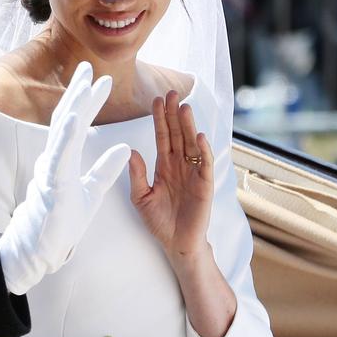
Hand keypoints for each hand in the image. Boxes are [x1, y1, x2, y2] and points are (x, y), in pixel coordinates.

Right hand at [0, 62, 130, 294]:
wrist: (43, 249)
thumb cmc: (62, 222)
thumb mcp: (92, 192)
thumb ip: (106, 169)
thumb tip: (126, 148)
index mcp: (64, 159)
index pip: (77, 124)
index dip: (88, 101)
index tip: (101, 80)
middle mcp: (54, 159)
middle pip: (66, 119)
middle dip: (77, 92)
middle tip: (87, 66)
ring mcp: (51, 170)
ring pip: (62, 132)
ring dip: (73, 106)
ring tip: (84, 84)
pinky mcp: (52, 184)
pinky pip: (59, 156)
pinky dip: (66, 135)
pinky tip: (74, 118)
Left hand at [129, 91, 214, 259]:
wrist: (176, 244)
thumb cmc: (159, 222)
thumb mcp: (141, 197)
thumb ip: (136, 175)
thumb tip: (131, 151)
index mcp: (164, 165)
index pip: (162, 136)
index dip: (160, 118)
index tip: (155, 100)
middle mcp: (180, 165)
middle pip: (177, 134)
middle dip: (174, 114)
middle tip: (172, 92)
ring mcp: (193, 173)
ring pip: (191, 144)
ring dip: (189, 126)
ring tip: (184, 107)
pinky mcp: (205, 185)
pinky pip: (204, 164)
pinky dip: (203, 150)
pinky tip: (199, 136)